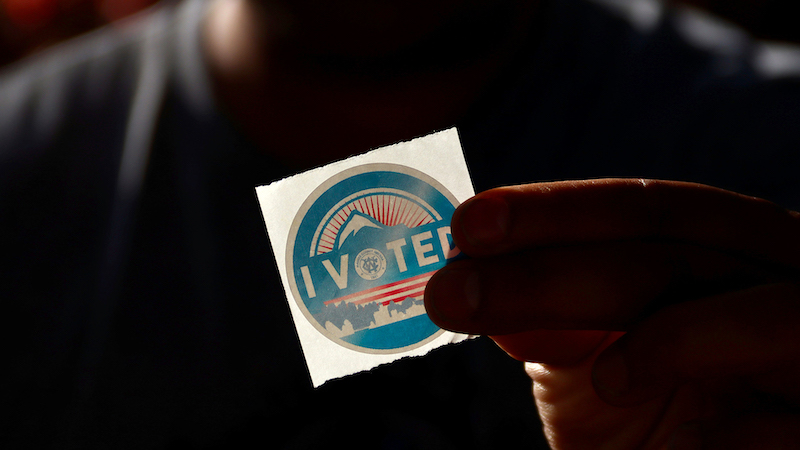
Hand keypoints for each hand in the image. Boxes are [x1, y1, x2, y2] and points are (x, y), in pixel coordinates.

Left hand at [424, 179, 799, 448]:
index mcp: (724, 252)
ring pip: (762, 315)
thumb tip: (476, 285)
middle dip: (558, 269)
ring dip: (671, 338)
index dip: (557, 212)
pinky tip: (689, 449)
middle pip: (677, 250)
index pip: (646, 210)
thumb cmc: (664, 416)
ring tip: (607, 380)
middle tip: (456, 292)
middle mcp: (781, 279)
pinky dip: (740, 433)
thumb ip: (554, 322)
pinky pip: (795, 423)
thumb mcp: (598, 362)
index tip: (467, 226)